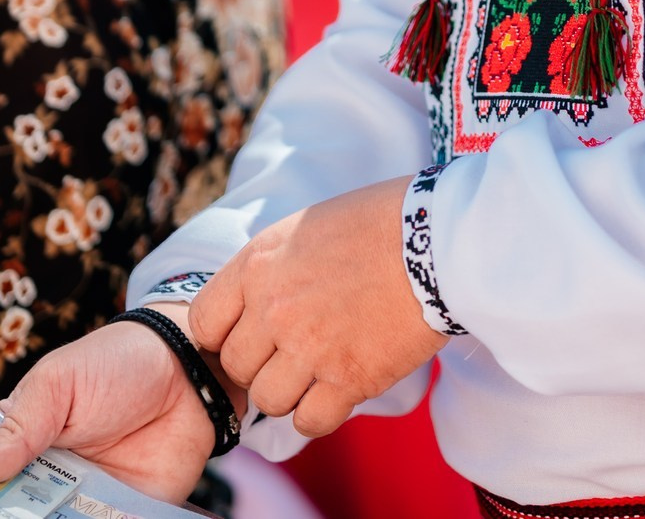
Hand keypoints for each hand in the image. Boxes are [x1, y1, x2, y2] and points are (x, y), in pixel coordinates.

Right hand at [0, 315, 230, 499]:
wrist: (191, 369)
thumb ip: (16, 430)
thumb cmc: (118, 364)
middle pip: (11, 511)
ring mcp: (84, 498)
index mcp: (22, 443)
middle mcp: (48, 477)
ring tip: (54, 512)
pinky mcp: (125, 511)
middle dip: (1, 514)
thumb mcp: (57, 386)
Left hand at [190, 176, 448, 439]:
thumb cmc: (381, 221)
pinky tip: (336, 392)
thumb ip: (271, 268)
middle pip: (236, 367)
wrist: (441, 238)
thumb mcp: (306, 226)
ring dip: (289, 391)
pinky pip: (309, 421)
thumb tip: (255, 308)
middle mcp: (274, 309)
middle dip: (260, 364)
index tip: (249, 336)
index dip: (223, 336)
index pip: (203, 324)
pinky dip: (318, 414)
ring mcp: (309, 347)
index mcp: (258, 265)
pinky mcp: (349, 378)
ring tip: (317, 372)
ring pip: (268, 400)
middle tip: (292, 353)